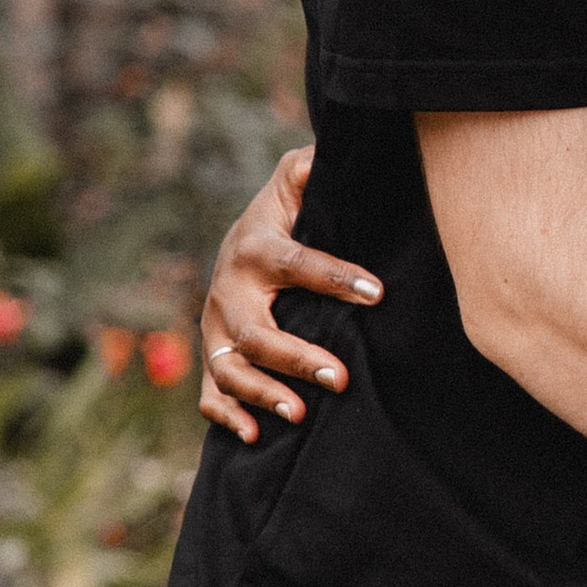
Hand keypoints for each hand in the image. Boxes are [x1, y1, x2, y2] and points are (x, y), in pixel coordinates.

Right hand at [198, 147, 382, 442]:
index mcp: (254, 247)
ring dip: (263, 394)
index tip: (378, 292)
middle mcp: (228, 291)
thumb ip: (311, 166)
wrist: (241, 241)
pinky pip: (208, 394)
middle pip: (256, 332)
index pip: (295, 263)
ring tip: (301, 414)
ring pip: (229, 369)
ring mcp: (216, 328)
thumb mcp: (295, 182)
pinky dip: (226, 417)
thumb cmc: (285, 212)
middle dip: (295, 357)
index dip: (335, 277)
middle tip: (340, 378)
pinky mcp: (213, 355)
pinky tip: (255, 436)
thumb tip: (328, 150)